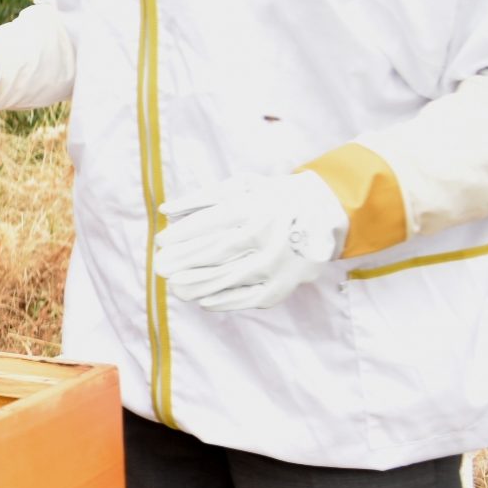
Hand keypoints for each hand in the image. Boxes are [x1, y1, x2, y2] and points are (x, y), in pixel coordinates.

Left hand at [153, 172, 349, 311]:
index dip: (181, 235)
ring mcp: (278, 263)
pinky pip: (248, 298)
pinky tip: (203, 300)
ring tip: (174, 288)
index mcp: (255, 207)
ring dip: (196, 286)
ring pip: (229, 279)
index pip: (209, 224)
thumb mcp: (242, 186)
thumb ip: (202, 198)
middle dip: (182, 262)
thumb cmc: (274, 197)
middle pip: (215, 253)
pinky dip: (223, 301)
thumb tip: (164, 211)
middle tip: (159, 268)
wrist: (327, 212)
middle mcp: (268, 235)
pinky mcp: (285, 285)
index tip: (159, 242)